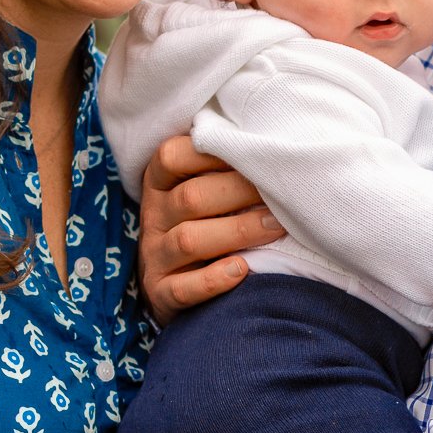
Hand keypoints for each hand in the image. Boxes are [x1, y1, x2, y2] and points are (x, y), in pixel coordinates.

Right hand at [139, 135, 283, 323]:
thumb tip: (272, 140)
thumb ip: (223, 168)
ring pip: (189, 240)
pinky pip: (183, 288)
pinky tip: (242, 269)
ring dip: (237, 232)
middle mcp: (153, 217)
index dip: (210, 152)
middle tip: (279, 192)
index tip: (252, 151)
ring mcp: (154, 256)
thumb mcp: (202, 190)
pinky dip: (213, 280)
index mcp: (159, 183)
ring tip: (276, 227)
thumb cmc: (204, 223)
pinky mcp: (161, 293)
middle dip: (238, 192)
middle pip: (189, 198)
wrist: (174, 286)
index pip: (171, 156)